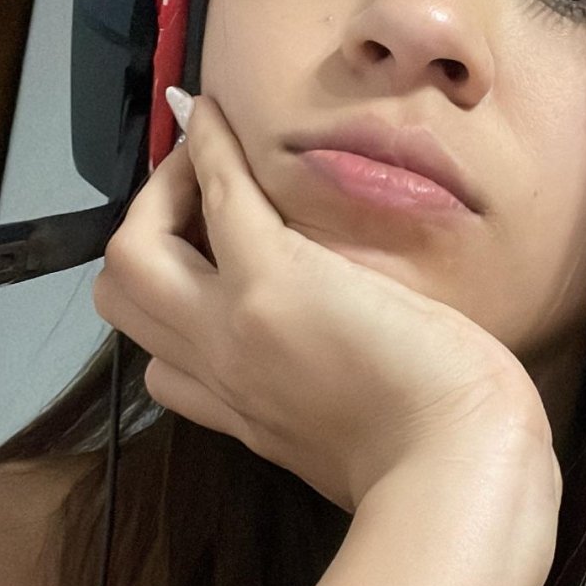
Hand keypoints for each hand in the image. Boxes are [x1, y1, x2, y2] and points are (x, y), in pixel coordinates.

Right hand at [91, 94, 559, 516]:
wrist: (461, 473)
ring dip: (159, 197)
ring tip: (202, 164)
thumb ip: (342, 423)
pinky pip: (216, 195)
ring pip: (132, 256)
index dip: (177, 316)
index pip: (166, 373)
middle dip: (146, 243)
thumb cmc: (447, 471)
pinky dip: (206, 148)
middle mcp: (225, 375)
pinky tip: (211, 112)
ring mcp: (235, 326)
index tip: (212, 272)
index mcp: (251, 419)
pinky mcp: (275, 281)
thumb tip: (372, 395)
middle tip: (196, 208)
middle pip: (123, 303)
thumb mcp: (367, 457)